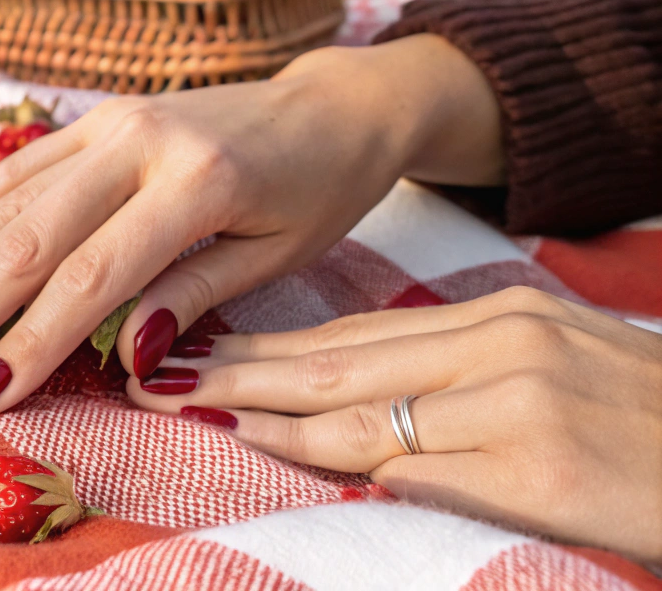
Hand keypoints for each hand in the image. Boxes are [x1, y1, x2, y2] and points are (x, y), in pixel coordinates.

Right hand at [0, 35, 502, 413]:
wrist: (332, 103)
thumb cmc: (317, 192)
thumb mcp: (277, 256)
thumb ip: (192, 295)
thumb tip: (120, 362)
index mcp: (197, 182)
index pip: (93, 276)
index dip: (29, 341)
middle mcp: (140, 140)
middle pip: (30, 236)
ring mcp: (111, 121)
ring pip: (10, 194)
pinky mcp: (97, 118)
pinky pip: (20, 167)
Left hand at [126, 286, 661, 563]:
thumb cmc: (651, 429)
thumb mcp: (563, 372)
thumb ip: (469, 377)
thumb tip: (373, 401)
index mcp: (505, 316)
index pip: (362, 331)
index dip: (276, 344)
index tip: (206, 348)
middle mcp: (502, 342)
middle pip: (342, 354)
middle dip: (244, 365)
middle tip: (163, 368)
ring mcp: (518, 397)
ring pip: (361, 401)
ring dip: (266, 406)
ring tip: (192, 402)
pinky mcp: (538, 460)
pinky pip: (414, 461)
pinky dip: (338, 453)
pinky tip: (280, 445)